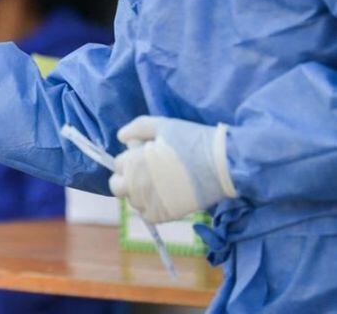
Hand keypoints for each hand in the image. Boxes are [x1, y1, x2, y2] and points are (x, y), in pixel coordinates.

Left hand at [109, 116, 237, 222]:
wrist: (224, 164)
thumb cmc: (193, 140)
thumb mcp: (163, 125)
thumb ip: (137, 128)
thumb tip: (121, 137)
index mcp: (134, 161)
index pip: (118, 165)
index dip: (130, 160)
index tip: (145, 157)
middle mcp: (137, 183)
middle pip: (117, 186)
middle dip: (127, 179)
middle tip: (146, 173)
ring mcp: (150, 201)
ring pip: (133, 201)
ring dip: (140, 193)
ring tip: (160, 184)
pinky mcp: (165, 214)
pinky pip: (147, 216)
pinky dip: (151, 208)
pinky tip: (164, 197)